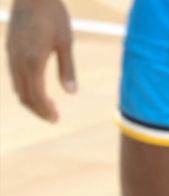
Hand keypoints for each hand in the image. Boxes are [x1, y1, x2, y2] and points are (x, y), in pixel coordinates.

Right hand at [6, 0, 76, 121]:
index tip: (55, 119)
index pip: (36, 96)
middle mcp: (18, 61)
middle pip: (25, 96)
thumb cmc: (53, 16)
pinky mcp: (10, 49)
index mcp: (33, 62)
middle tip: (52, 118)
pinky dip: (24, 88)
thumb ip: (67, 69)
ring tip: (46, 107)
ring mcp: (11, 55)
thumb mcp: (66, 43)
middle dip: (38, 110)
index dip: (45, 110)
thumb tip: (71, 93)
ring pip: (17, 87)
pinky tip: (36, 89)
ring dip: (30, 100)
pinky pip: (14, 76)